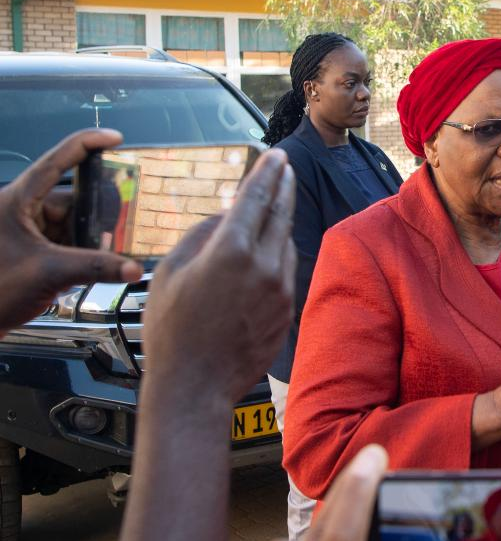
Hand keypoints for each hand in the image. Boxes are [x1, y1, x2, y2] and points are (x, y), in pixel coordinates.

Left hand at [0, 129, 141, 333]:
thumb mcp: (50, 273)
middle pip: (72, 199)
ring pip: (71, 224)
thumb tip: (136, 268)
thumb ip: (96, 267)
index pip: (57, 161)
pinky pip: (65, 243)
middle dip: (100, 211)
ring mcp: (26, 232)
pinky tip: (98, 264)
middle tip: (126, 219)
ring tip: (114, 249)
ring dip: (93, 237)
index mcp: (18, 201)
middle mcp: (22, 211)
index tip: (116, 138)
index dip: (87, 145)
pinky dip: (83, 252)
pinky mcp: (30, 252)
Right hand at [142, 149, 295, 404]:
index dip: (268, 172)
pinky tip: (268, 252)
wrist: (195, 385)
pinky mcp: (287, 310)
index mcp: (232, 251)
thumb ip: (204, 234)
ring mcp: (281, 289)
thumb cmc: (172, 329)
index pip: (257, 198)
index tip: (277, 156)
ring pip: (285, 243)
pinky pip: (286, 271)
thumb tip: (230, 215)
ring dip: (278, 224)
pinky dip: (278, 255)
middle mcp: (264, 266)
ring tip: (269, 211)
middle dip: (283, 186)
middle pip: (281, 214)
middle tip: (284, 168)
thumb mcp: (172, 271)